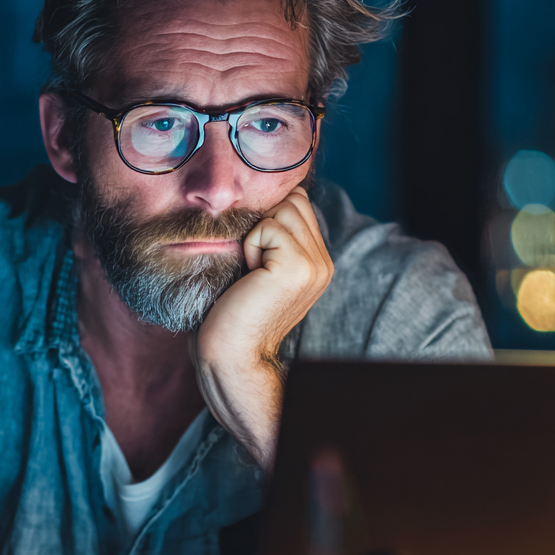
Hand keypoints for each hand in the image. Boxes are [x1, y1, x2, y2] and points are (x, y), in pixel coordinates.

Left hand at [191, 186, 333, 470]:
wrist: (232, 357)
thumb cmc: (231, 316)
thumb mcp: (258, 270)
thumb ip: (272, 238)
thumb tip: (263, 197)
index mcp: (317, 263)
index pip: (298, 204)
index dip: (268, 217)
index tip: (253, 257)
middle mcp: (323, 262)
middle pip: (294, 198)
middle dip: (263, 221)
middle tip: (251, 265)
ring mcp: (316, 264)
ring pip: (283, 207)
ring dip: (255, 234)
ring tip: (251, 271)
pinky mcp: (299, 265)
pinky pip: (268, 225)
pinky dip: (249, 245)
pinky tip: (249, 276)